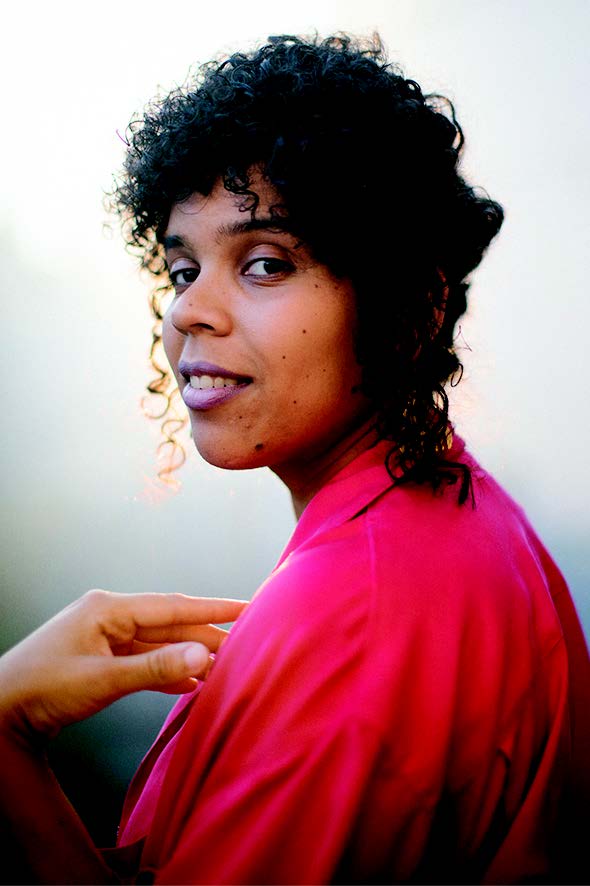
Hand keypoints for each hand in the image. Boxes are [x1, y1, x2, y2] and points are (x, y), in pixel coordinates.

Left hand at [0, 590, 247, 739]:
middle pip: (169, 625)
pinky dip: (167, 672)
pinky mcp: (101, 660)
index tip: (247, 606)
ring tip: (223, 667)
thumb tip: (201, 656)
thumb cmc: (41, 689)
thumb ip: (155, 668)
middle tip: (244, 647)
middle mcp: (109, 617)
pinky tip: (190, 683)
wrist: (0, 713)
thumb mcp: (102, 679)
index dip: (213, 608)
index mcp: (108, 609)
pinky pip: (144, 662)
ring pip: (159, 645)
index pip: (173, 605)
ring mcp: (104, 638)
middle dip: (205, 637)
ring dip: (188, 657)